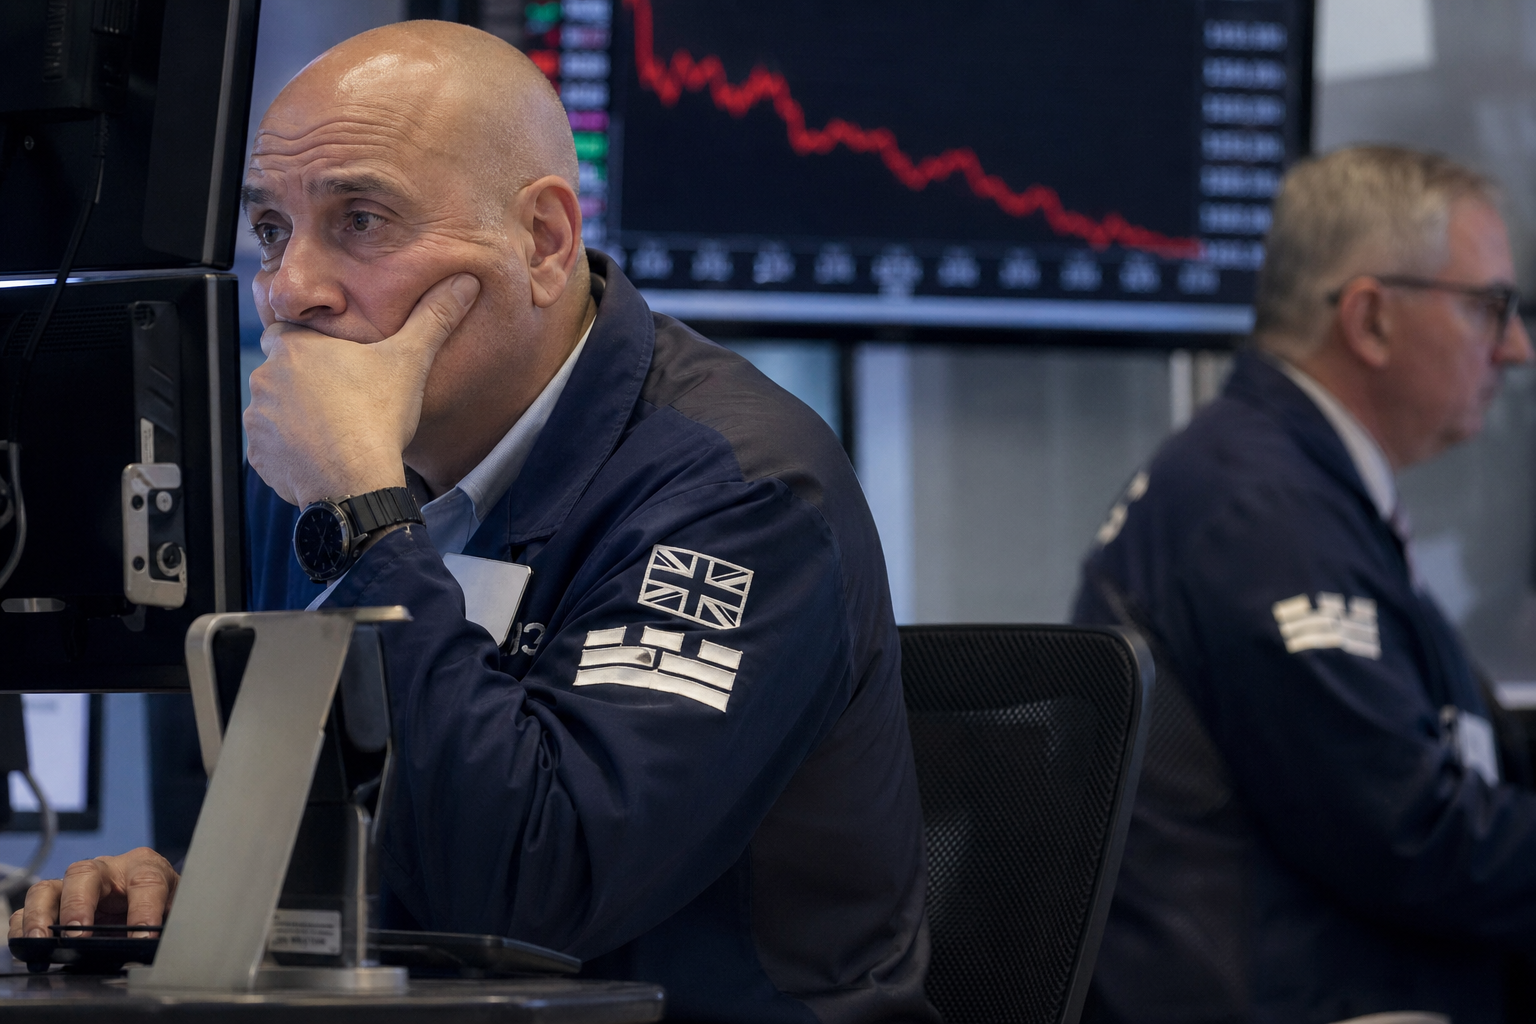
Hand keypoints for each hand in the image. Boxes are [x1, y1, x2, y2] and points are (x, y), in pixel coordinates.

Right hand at [8, 848, 178, 939]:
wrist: (151, 902)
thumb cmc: (163, 904)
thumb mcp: (174, 912)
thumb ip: (168, 926)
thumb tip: (156, 949)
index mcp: (144, 867)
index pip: (146, 881)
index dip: (144, 909)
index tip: (143, 937)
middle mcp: (106, 871)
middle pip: (85, 873)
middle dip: (79, 903)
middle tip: (79, 934)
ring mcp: (75, 887)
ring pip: (48, 888)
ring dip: (42, 915)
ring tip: (42, 940)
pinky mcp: (54, 905)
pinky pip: (28, 911)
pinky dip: (25, 929)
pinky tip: (29, 948)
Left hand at [245, 273, 480, 506]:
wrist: (357, 482)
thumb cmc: (377, 418)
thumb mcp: (410, 360)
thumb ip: (433, 317)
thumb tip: (464, 282)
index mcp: (294, 347)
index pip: (286, 330)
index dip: (310, 344)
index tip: (335, 361)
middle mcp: (266, 378)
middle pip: (281, 372)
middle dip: (304, 383)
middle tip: (341, 399)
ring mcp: (257, 420)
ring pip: (275, 410)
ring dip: (295, 418)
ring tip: (333, 431)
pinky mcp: (258, 456)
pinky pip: (271, 448)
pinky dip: (290, 452)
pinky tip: (320, 456)